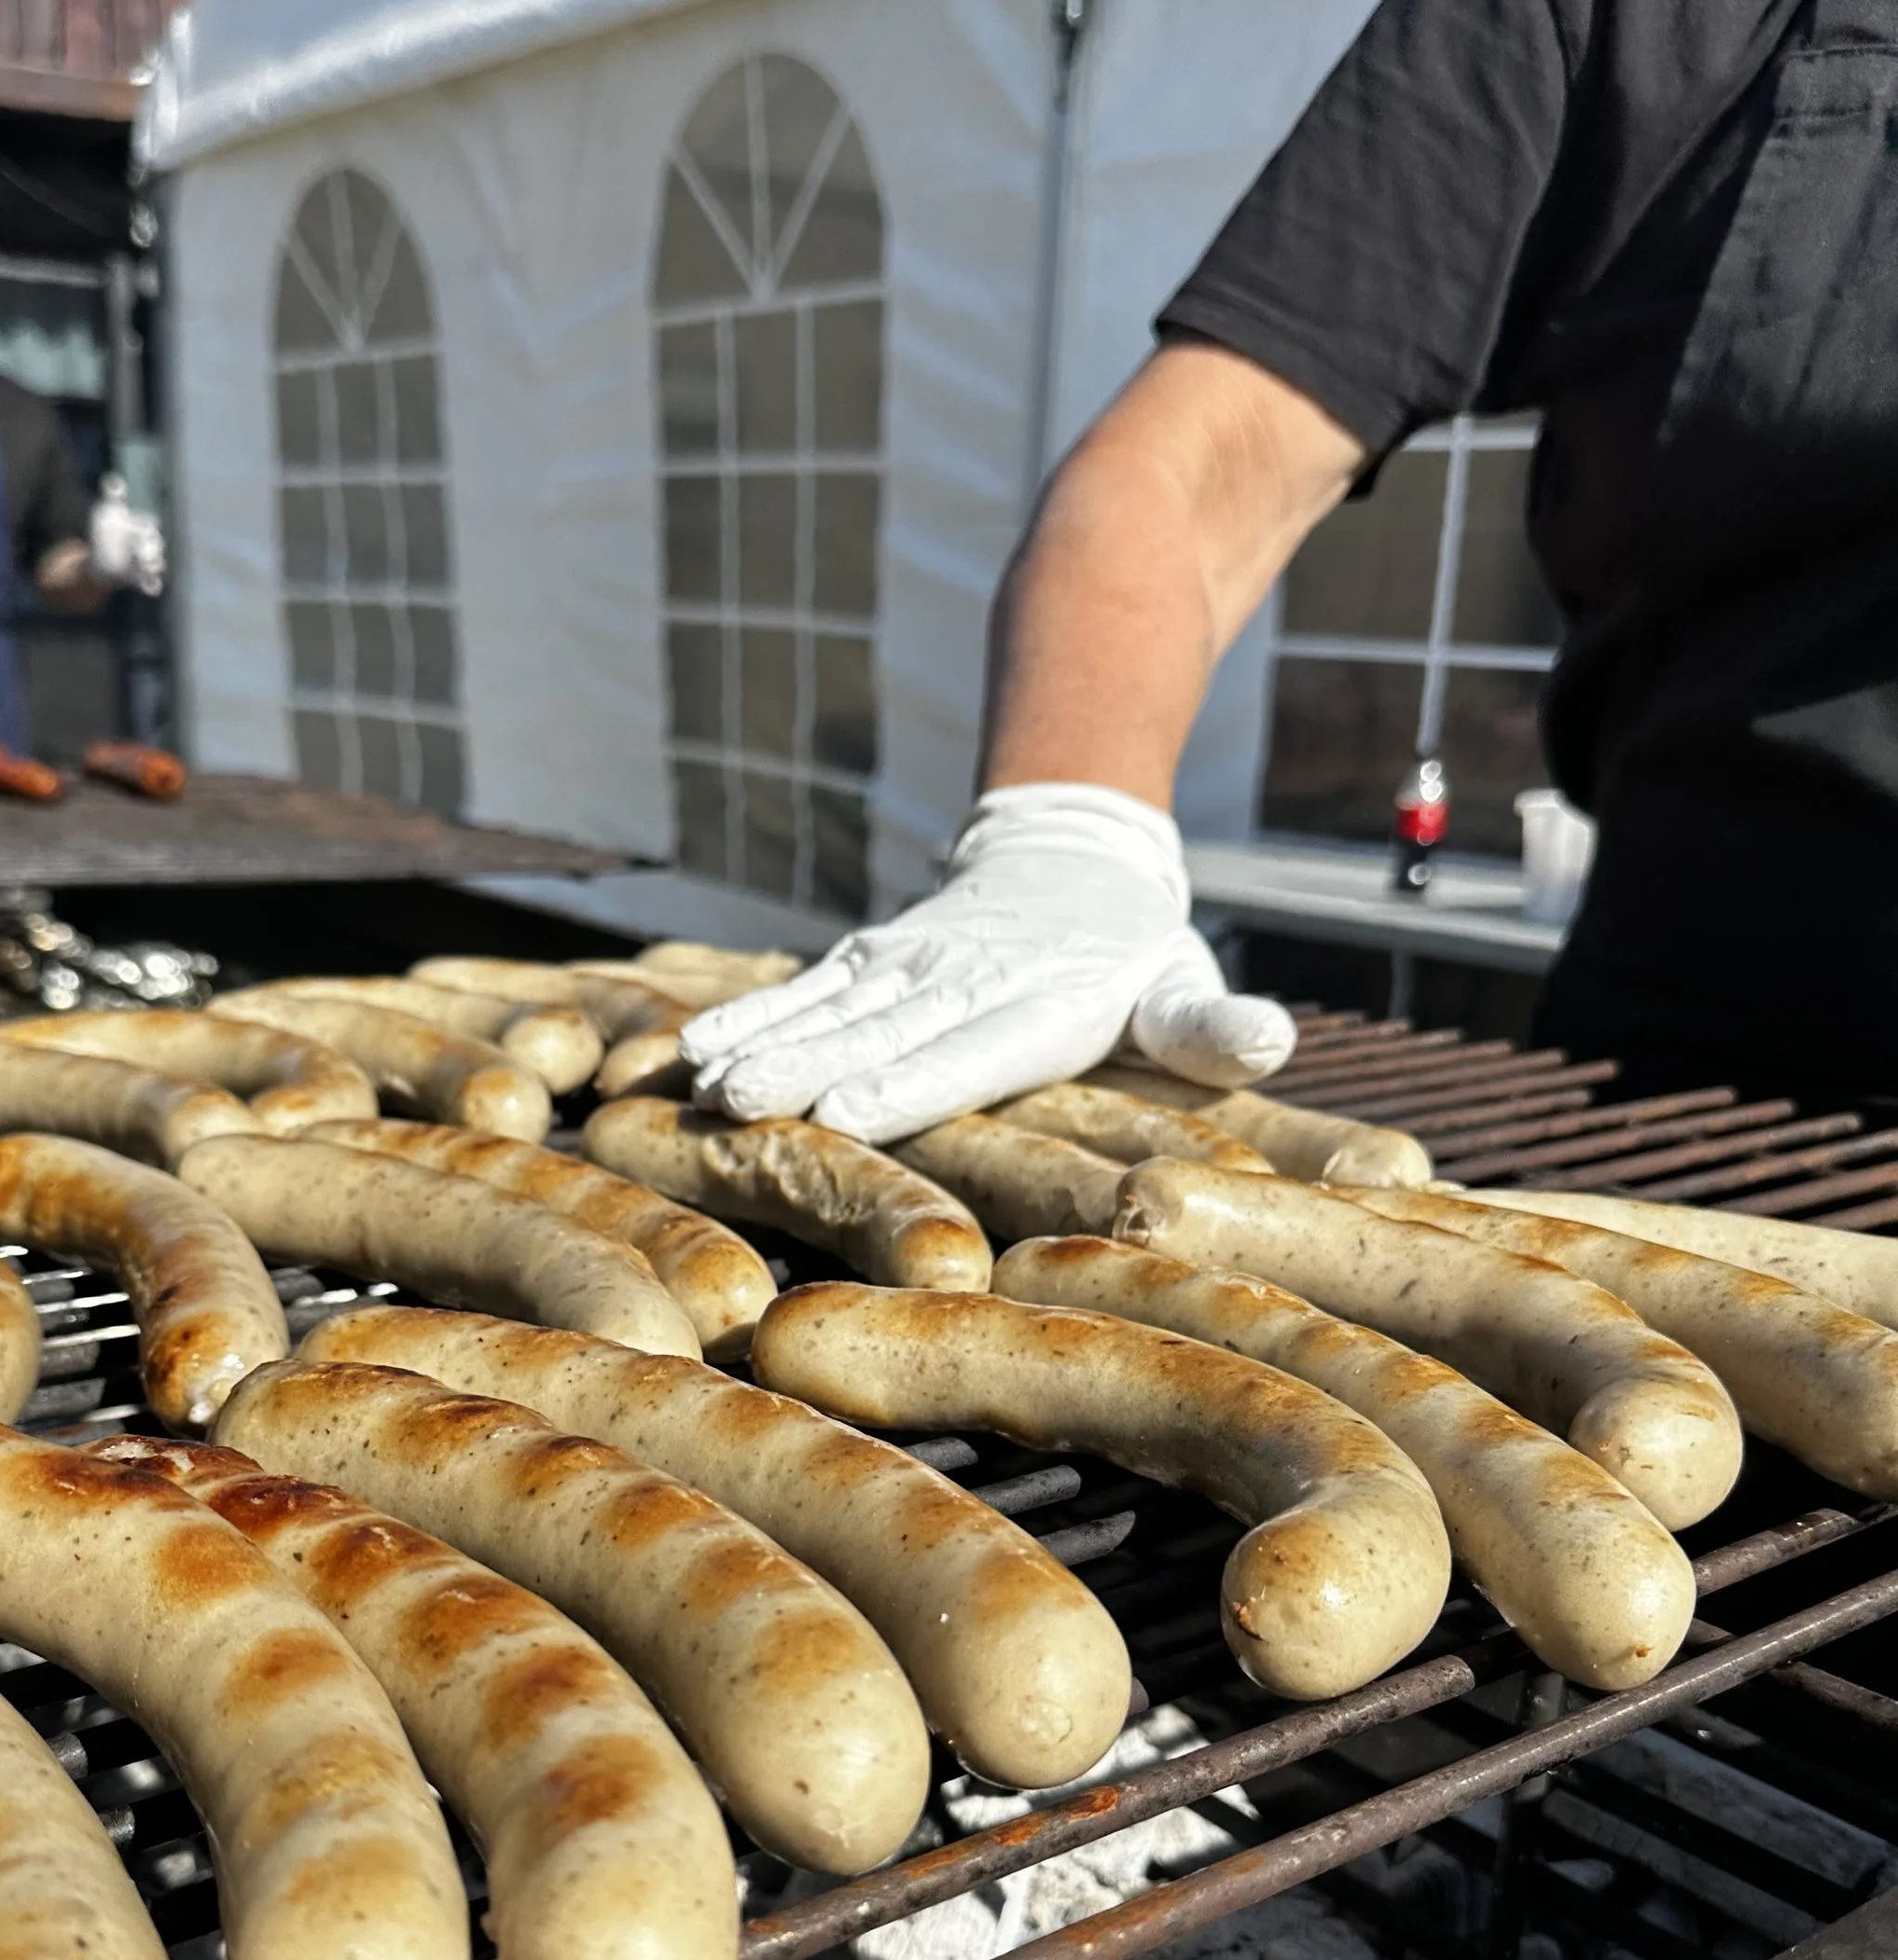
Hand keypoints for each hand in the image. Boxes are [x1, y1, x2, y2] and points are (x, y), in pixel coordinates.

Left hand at [89, 475, 164, 596]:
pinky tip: (153, 590)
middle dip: (151, 545)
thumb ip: (113, 497)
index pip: (149, 523)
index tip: (142, 524)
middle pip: (156, 544)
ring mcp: (145, 562)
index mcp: (142, 526)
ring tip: (147, 565)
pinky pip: (152, 584)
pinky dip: (153, 587)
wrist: (100, 557)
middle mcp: (148, 544)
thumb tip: (112, 479)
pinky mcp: (141, 579)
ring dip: (154, 565)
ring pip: (157, 563)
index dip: (146, 524)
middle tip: (143, 548)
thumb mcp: (107, 511)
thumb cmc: (106, 531)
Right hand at [682, 783, 1295, 1144]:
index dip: (909, 1079)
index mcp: (1043, 1001)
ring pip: (828, 1003)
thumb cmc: (1136, 954)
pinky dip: (744, 1013)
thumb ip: (1214, 1026)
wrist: (1072, 851)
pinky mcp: (869, 958)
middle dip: (807, 1064)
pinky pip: (802, 987)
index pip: (972, 1046)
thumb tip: (1273, 1042)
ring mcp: (908, 964)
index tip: (847, 1108)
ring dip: (762, 1040)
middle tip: (743, 1100)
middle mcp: (965, 978)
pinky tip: (687, 1052)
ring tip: (704, 1080)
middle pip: (880, 1026)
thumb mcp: (1183, 988)